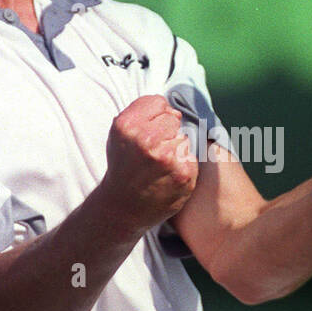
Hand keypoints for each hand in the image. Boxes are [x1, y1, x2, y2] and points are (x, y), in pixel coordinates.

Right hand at [104, 95, 198, 232]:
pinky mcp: (183, 174)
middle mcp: (147, 140)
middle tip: (151, 153)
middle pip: (174, 119)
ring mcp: (167, 158)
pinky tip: (167, 177)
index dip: (154, 117)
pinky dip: (183, 166)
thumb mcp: (119, 134)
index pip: (159, 102)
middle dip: (166, 132)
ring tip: (158, 167)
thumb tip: (175, 110)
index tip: (146, 132)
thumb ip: (143, 112)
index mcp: (128, 125)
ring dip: (175, 150)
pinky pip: (191, 157)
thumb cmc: (123, 167)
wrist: (122, 208)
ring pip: (183, 139)